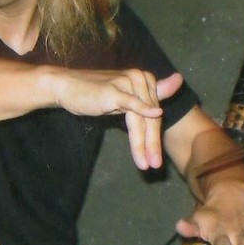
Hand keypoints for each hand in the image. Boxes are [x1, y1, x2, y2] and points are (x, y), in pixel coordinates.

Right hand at [52, 69, 182, 169]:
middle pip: (150, 119)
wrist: (65, 86)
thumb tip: (178, 81)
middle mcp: (140, 78)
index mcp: (145, 80)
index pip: (155, 114)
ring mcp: (128, 83)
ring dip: (143, 143)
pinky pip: (132, 104)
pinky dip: (144, 110)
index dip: (155, 138)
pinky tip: (155, 115)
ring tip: (145, 164)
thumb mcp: (123, 97)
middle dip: (152, 145)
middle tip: (155, 166)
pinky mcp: (115, 90)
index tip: (155, 161)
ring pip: (141, 119)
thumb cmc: (93, 93)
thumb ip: (148, 95)